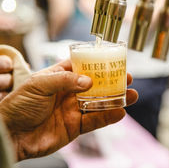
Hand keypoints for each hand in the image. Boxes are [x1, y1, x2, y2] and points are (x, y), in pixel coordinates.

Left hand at [0, 60, 137, 160]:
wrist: (11, 134)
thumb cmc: (20, 104)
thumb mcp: (39, 84)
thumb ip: (65, 80)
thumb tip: (89, 81)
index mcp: (59, 77)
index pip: (82, 66)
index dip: (97, 63)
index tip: (112, 60)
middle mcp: (69, 92)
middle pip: (95, 84)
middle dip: (111, 81)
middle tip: (127, 77)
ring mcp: (73, 109)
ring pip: (99, 102)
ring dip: (116, 99)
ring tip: (132, 95)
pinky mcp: (75, 126)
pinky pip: (95, 121)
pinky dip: (108, 117)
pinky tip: (120, 112)